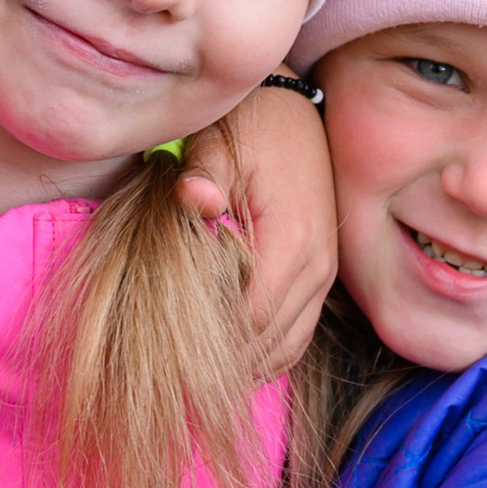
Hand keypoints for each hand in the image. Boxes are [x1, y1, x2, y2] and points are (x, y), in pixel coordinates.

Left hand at [178, 79, 339, 375]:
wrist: (291, 110)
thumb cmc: (248, 127)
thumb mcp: (217, 145)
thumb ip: (202, 178)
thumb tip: (193, 200)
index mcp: (291, 240)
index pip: (249, 318)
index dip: (208, 341)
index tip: (162, 350)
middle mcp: (316, 266)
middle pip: (268, 343)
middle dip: (222, 362)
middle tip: (169, 377)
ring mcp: (324, 273)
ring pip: (287, 347)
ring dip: (245, 364)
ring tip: (195, 376)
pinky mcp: (321, 274)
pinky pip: (297, 333)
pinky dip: (266, 352)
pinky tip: (229, 358)